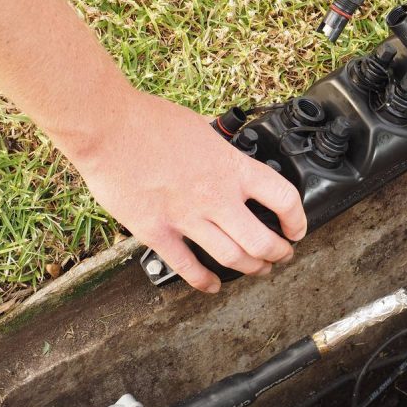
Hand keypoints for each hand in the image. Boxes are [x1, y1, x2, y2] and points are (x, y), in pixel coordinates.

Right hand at [68, 91, 306, 292]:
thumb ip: (221, 151)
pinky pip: (187, 267)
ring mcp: (188, 218)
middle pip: (263, 241)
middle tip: (282, 255)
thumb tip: (228, 155)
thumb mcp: (204, 129)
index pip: (284, 199)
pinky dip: (204, 282)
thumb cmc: (151, 121)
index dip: (297, 220)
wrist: (108, 126)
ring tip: (258, 269)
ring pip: (233, 258)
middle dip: (279, 253)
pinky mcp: (157, 232)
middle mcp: (217, 197)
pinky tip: (212, 285)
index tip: (297, 228)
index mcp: (233, 168)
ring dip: (252, 268)